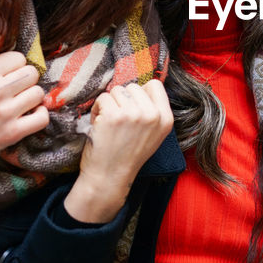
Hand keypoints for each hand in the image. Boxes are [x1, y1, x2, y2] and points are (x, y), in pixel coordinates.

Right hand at [0, 40, 47, 189]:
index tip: (8, 73)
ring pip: (38, 93)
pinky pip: (42, 118)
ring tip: (20, 101)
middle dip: (25, 78)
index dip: (15, 64)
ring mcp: (5, 113)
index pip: (18, 57)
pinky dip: (40, 115)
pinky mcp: (12, 133)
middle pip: (32, 73)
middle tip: (15, 87)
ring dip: (31, 96)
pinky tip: (29, 114)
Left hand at [64, 80, 173, 222]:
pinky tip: (100, 125)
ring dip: (109, 104)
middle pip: (133, 86)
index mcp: (166, 119)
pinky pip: (103, 98)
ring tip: (109, 124)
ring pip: (116, 90)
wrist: (109, 178)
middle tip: (118, 120)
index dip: (139, 93)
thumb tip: (141, 87)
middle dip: (122, 100)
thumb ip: (152, 112)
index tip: (132, 107)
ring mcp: (133, 114)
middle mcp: (152, 115)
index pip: (155, 85)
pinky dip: (97, 109)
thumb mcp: (153, 135)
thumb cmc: (127, 156)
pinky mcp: (113, 115)